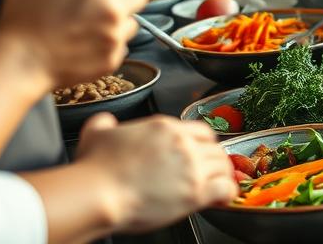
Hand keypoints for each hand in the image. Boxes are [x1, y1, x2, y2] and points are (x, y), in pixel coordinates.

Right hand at [0, 0, 145, 88]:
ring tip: (92, 24)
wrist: (16, 64)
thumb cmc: (18, 22)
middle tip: (103, 1)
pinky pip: (122, 46)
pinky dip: (110, 43)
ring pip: (133, 21)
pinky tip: (87, 42)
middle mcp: (110, 8)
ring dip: (119, 20)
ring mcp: (113, 35)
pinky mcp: (112, 59)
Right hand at [76, 113, 236, 231]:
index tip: (203, 152)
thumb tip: (106, 123)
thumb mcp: (96, 133)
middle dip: (215, 161)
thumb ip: (105, 124)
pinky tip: (222, 198)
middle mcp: (182, 143)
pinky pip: (225, 188)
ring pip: (223, 166)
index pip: (200, 131)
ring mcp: (191, 167)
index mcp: (164, 127)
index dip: (204, 144)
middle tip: (212, 172)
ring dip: (222, 176)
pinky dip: (226, 193)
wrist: (98, 193)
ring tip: (218, 185)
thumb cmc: (96, 169)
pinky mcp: (195, 192)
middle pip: (215, 148)